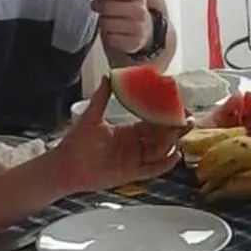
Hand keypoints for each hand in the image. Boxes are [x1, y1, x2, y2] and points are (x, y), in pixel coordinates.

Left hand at [51, 77, 181, 192]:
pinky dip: (165, 163)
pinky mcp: (133, 174)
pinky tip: (174, 155)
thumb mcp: (91, 117)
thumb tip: (108, 76)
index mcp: (129, 130)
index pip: (153, 121)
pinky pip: (153, 169)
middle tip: (186, 121)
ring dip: (171, 143)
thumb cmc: (76, 143)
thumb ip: (101, 98)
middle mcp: (135, 144)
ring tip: (179, 135)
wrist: (65, 167)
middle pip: (161, 136)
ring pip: (160, 151)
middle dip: (174, 128)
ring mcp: (135, 159)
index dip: (166, 115)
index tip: (177, 107)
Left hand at [87, 0, 151, 56]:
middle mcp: (140, 10)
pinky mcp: (134, 42)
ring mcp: (139, 27)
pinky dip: (108, 36)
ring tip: (107, 20)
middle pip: (107, 6)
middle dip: (97, 6)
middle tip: (97, 7)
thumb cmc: (125, 9)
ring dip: (103, 22)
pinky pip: (110, 39)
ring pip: (106, 24)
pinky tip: (112, 32)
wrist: (142, 29)